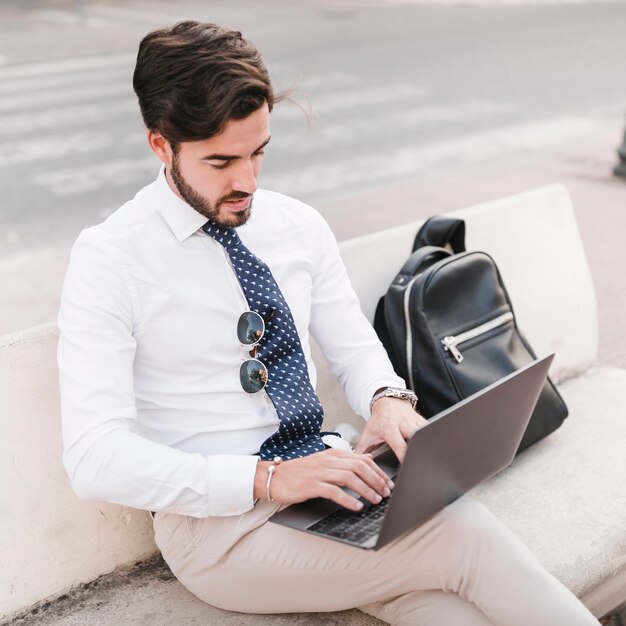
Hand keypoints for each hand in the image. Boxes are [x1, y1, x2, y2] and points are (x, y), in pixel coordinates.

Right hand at [253, 449, 392, 511]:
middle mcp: (328, 461)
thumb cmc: (301, 472)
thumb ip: (346, 460)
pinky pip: (333, 491)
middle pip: (359, 467)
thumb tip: (368, 457)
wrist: (275, 476)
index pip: (363, 459)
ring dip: (366, 490)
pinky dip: (347, 499)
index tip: (388, 483)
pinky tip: (356, 506)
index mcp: (334, 454)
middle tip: (386, 493)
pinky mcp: (311, 485)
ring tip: (375, 500)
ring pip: (349, 478)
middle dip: (376, 480)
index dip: (378, 472)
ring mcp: (320, 472)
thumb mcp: (325, 462)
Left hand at [355, 397, 427, 462]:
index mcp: (389, 428)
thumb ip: (362, 450)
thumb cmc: (379, 419)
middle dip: (419, 450)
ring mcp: (414, 421)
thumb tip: (356, 464)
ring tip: (428, 457)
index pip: (400, 445)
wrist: (387, 401)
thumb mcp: (368, 433)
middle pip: (415, 437)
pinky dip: (431, 438)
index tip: (408, 467)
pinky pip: (430, 429)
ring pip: (425, 433)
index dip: (405, 457)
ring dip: (427, 444)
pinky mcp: (422, 420)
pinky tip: (431, 447)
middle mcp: (403, 424)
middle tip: (422, 463)